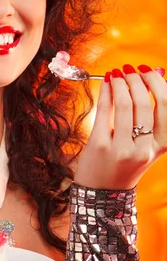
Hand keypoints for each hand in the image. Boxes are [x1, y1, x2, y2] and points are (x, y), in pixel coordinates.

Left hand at [74, 64, 166, 189]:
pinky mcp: (100, 145)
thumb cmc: (125, 162)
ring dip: (120, 82)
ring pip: (125, 105)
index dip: (158, 82)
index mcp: (161, 146)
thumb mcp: (146, 143)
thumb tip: (159, 72)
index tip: (149, 70)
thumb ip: (152, 113)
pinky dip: (106, 91)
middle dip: (137, 79)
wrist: (102, 192)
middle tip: (130, 69)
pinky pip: (105, 110)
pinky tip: (106, 81)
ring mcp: (122, 148)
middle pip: (145, 103)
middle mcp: (144, 148)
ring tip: (116, 73)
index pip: (166, 106)